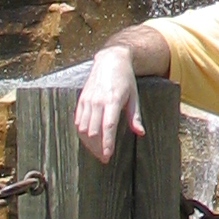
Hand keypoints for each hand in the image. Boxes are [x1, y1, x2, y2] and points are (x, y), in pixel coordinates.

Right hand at [74, 46, 143, 163]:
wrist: (110, 60)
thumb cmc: (125, 79)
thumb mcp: (134, 95)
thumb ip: (135, 115)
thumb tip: (140, 133)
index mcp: (113, 99)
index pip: (108, 126)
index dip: (107, 143)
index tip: (107, 156)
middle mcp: (98, 100)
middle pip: (94, 131)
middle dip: (97, 148)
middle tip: (103, 158)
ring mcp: (87, 100)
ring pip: (83, 128)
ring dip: (88, 143)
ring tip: (96, 151)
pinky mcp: (81, 99)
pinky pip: (78, 121)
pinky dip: (81, 133)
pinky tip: (88, 140)